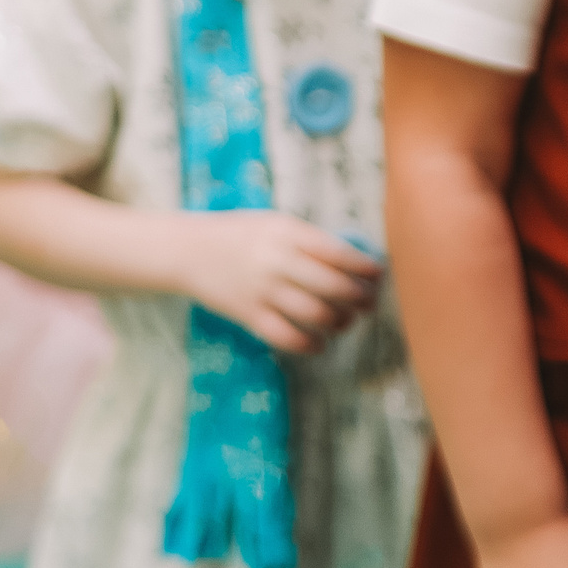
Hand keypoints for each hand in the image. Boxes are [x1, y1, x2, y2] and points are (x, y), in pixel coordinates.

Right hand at [181, 213, 381, 353]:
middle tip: (369, 303)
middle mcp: (277, 261)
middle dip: (360, 298)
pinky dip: (309, 344)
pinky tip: (320, 344)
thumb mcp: (274, 223)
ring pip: (315, 314)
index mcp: (287, 233)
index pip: (337, 253)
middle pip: (333, 286)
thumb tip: (351, 261)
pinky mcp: (248, 315)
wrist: (188, 250)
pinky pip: (287, 336)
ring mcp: (262, 290)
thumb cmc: (239, 234)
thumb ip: (308, 240)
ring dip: (340, 322)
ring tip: (346, 321)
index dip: (364, 267)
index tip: (379, 275)